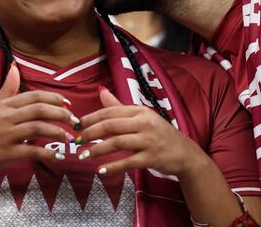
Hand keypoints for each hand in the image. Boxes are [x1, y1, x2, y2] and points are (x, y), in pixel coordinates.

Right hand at [0, 64, 77, 179]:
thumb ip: (6, 89)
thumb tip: (15, 67)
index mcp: (3, 105)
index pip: (33, 96)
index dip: (53, 98)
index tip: (67, 103)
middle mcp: (4, 118)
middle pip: (39, 110)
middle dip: (60, 113)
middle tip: (73, 119)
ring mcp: (5, 135)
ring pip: (37, 128)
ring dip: (57, 132)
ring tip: (68, 137)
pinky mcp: (6, 153)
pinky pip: (31, 151)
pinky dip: (46, 153)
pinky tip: (56, 155)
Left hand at [77, 87, 207, 177]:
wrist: (184, 152)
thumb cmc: (159, 133)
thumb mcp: (141, 116)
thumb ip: (119, 106)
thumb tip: (100, 91)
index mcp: (140, 111)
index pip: (109, 112)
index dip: (90, 118)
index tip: (77, 125)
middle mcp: (144, 123)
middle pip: (110, 126)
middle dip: (90, 133)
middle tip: (77, 141)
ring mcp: (148, 140)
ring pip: (116, 143)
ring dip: (97, 150)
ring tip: (84, 155)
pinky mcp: (151, 158)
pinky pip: (127, 162)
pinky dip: (112, 167)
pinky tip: (99, 170)